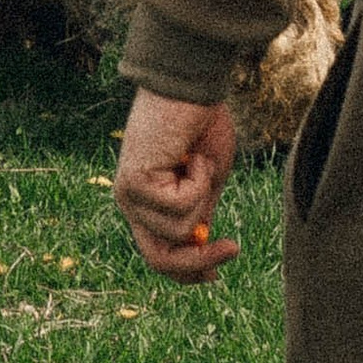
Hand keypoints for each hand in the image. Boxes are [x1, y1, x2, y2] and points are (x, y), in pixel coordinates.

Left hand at [115, 90, 239, 279]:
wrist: (192, 86)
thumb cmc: (200, 125)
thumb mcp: (206, 183)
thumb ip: (198, 216)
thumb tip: (203, 258)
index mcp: (145, 204)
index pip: (158, 255)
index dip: (187, 272)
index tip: (216, 275)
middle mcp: (130, 202)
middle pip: (158, 260)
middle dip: (198, 262)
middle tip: (233, 248)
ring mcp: (128, 194)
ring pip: (177, 232)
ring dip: (202, 198)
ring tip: (198, 162)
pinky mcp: (133, 182)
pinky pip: (179, 207)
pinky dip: (198, 182)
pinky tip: (191, 154)